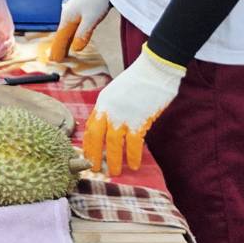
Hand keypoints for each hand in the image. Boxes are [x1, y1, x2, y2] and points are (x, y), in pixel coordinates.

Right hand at [45, 0, 110, 60]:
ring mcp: (73, 11)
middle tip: (56, 59)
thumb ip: (82, 34)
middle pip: (62, 34)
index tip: (54, 60)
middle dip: (59, 46)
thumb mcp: (91, 19)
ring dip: (65, 41)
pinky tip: (73, 36)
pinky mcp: (80, 9)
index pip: (60, 38)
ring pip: (67, 30)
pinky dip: (71, 34)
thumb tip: (75, 48)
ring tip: (63, 50)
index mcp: (67, 17)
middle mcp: (67, 14)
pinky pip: (72, 25)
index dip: (57, 49)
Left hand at [82, 45, 184, 175]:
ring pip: (113, 144)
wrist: (155, 69)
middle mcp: (109, 110)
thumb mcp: (117, 92)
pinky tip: (134, 165)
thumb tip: (109, 125)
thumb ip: (111, 108)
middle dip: (95, 155)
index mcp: (102, 102)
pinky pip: (133, 144)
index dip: (88, 143)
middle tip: (96, 169)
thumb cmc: (139, 79)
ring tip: (115, 172)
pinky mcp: (139, 120)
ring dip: (114, 160)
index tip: (88, 155)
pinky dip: (133, 156)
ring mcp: (123, 116)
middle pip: (97, 137)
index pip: (90, 126)